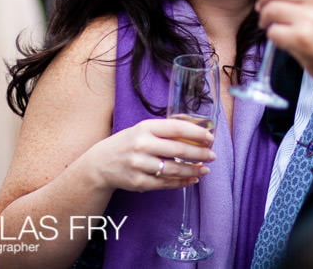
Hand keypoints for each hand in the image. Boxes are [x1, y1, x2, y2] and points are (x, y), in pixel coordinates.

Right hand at [84, 118, 214, 192]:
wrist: (100, 163)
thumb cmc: (128, 143)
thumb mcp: (143, 130)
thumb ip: (166, 130)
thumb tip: (198, 132)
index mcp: (145, 128)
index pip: (177, 128)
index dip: (197, 133)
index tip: (210, 138)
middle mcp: (142, 145)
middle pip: (179, 150)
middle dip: (200, 153)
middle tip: (212, 156)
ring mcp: (139, 164)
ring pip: (174, 169)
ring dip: (193, 170)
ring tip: (205, 170)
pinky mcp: (138, 182)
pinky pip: (165, 183)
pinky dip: (181, 182)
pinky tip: (191, 179)